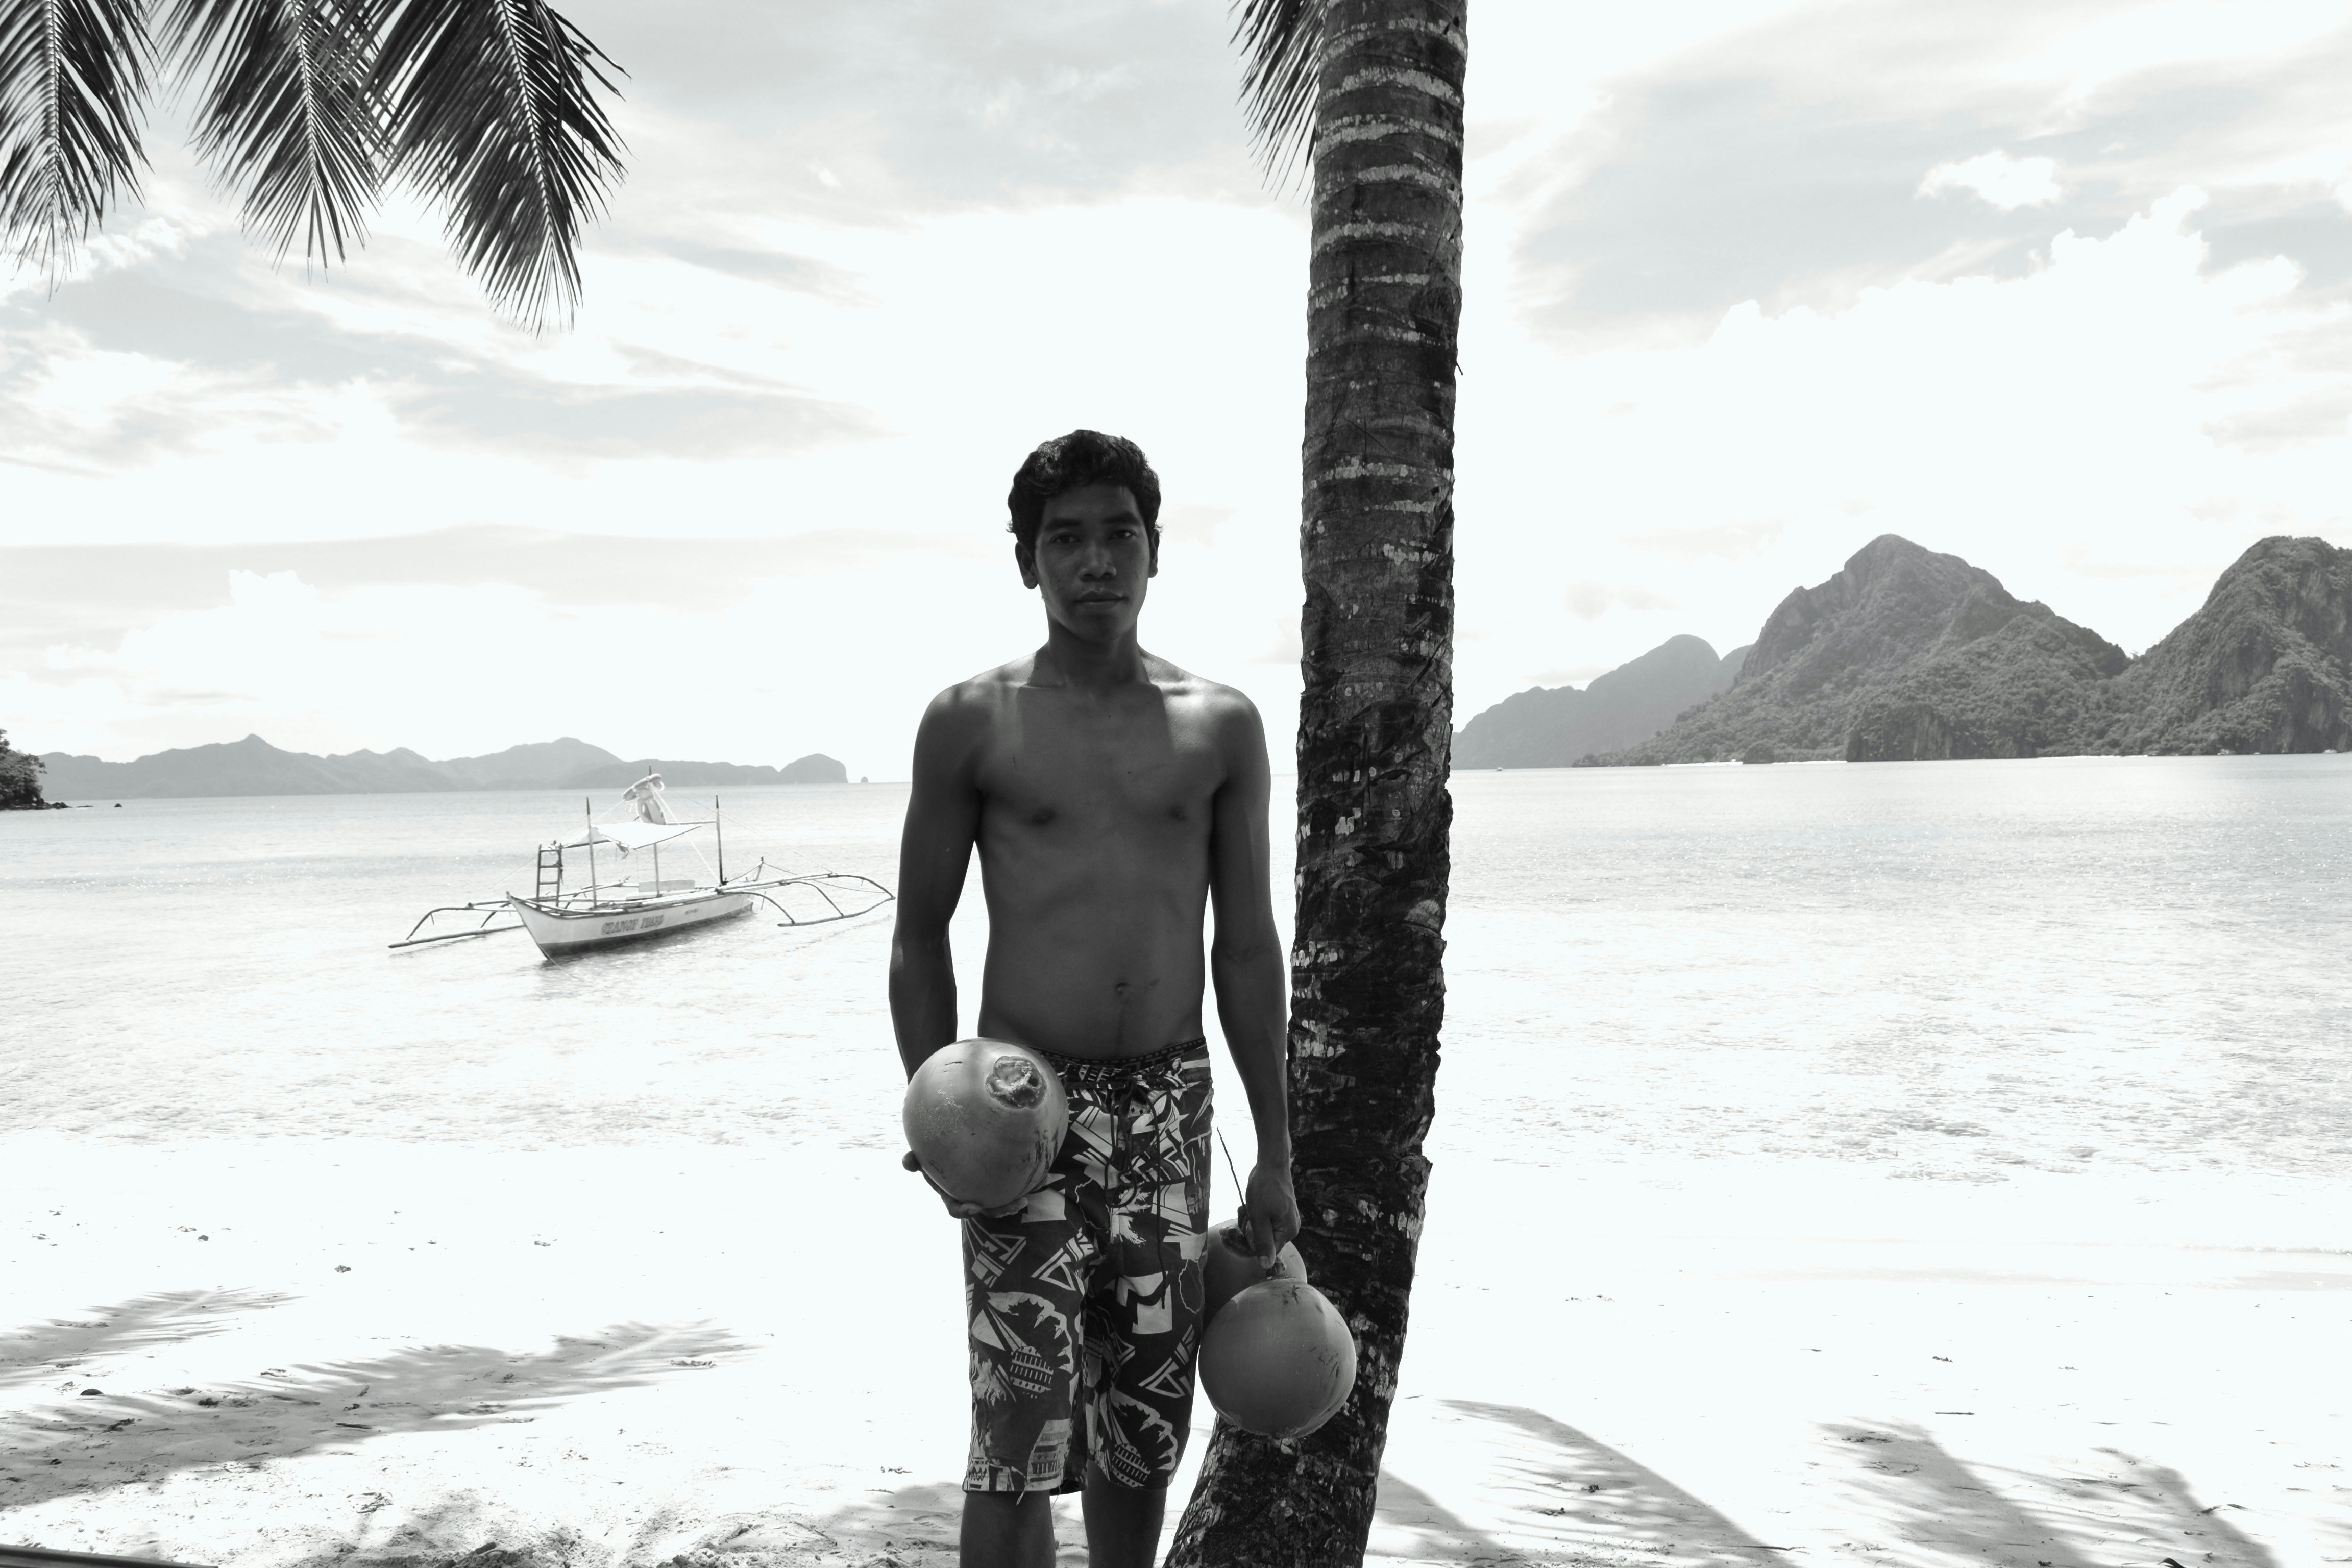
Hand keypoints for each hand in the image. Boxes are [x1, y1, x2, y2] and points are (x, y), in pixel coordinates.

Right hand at [901, 1151, 1026, 1220]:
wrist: (953, 1142)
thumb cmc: (935, 1152)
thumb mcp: (923, 1155)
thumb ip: (915, 1160)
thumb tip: (907, 1162)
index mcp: (952, 1193)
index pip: (957, 1208)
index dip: (965, 1211)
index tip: (975, 1208)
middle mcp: (969, 1196)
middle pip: (985, 1210)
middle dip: (996, 1211)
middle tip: (1015, 1205)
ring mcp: (983, 1191)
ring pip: (998, 1204)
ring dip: (1009, 1205)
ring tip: (1022, 1201)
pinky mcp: (996, 1184)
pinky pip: (1007, 1190)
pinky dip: (1017, 1189)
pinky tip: (1031, 1182)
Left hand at [1237, 1159, 1299, 1266]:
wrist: (1270, 1163)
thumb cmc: (1265, 1188)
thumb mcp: (1259, 1217)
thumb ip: (1262, 1242)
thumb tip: (1266, 1267)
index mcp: (1288, 1231)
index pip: (1266, 1252)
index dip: (1249, 1244)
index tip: (1236, 1233)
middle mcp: (1289, 1228)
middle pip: (1262, 1241)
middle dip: (1248, 1229)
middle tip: (1244, 1214)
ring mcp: (1284, 1219)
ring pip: (1259, 1230)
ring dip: (1248, 1221)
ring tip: (1247, 1207)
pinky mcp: (1278, 1211)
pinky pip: (1261, 1221)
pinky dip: (1252, 1215)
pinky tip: (1249, 1205)